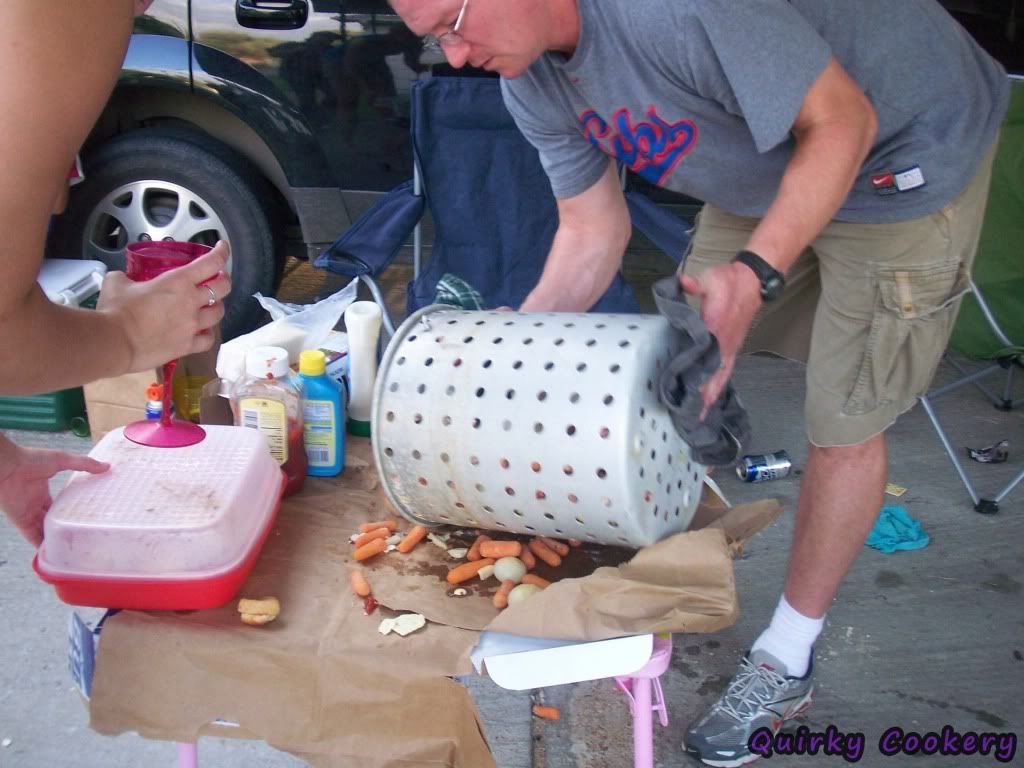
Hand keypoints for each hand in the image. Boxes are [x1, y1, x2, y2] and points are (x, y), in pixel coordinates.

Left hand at [0, 441, 108, 546]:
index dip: (69, 512)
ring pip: (43, 531)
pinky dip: (42, 545)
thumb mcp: (62, 460)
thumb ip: (83, 464)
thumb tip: (107, 467)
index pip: (57, 506)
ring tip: (73, 548)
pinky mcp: (21, 522)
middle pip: (51, 520)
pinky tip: (55, 552)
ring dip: (54, 539)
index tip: (84, 518)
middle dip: (63, 528)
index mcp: (42, 492)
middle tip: (81, 535)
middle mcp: (35, 505)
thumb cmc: (31, 460)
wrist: (7, 466)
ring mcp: (28, 514)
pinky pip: (33, 537)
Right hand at [99, 241, 231, 372]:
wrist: (114, 343)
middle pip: (223, 287)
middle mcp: (192, 302)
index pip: (210, 262)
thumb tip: (125, 279)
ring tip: (209, 305)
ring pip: (219, 313)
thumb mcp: (117, 282)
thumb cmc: (115, 310)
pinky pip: (208, 339)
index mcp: (179, 281)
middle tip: (218, 278)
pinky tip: (202, 331)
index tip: (222, 247)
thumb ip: (126, 277)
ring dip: (216, 306)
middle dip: (224, 280)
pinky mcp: (188, 346)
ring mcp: (193, 325)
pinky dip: (207, 333)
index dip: (221, 252)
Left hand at [680, 262, 761, 416]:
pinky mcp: (732, 349)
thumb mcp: (711, 278)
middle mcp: (724, 344)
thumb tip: (682, 282)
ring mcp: (730, 348)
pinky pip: (725, 373)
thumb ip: (695, 283)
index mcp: (716, 328)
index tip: (683, 392)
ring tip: (699, 418)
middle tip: (688, 417)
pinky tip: (710, 401)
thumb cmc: (729, 281)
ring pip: (720, 378)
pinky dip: (718, 388)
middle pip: (712, 375)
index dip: (694, 374)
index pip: (703, 356)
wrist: (753, 282)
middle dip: (700, 396)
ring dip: (710, 397)